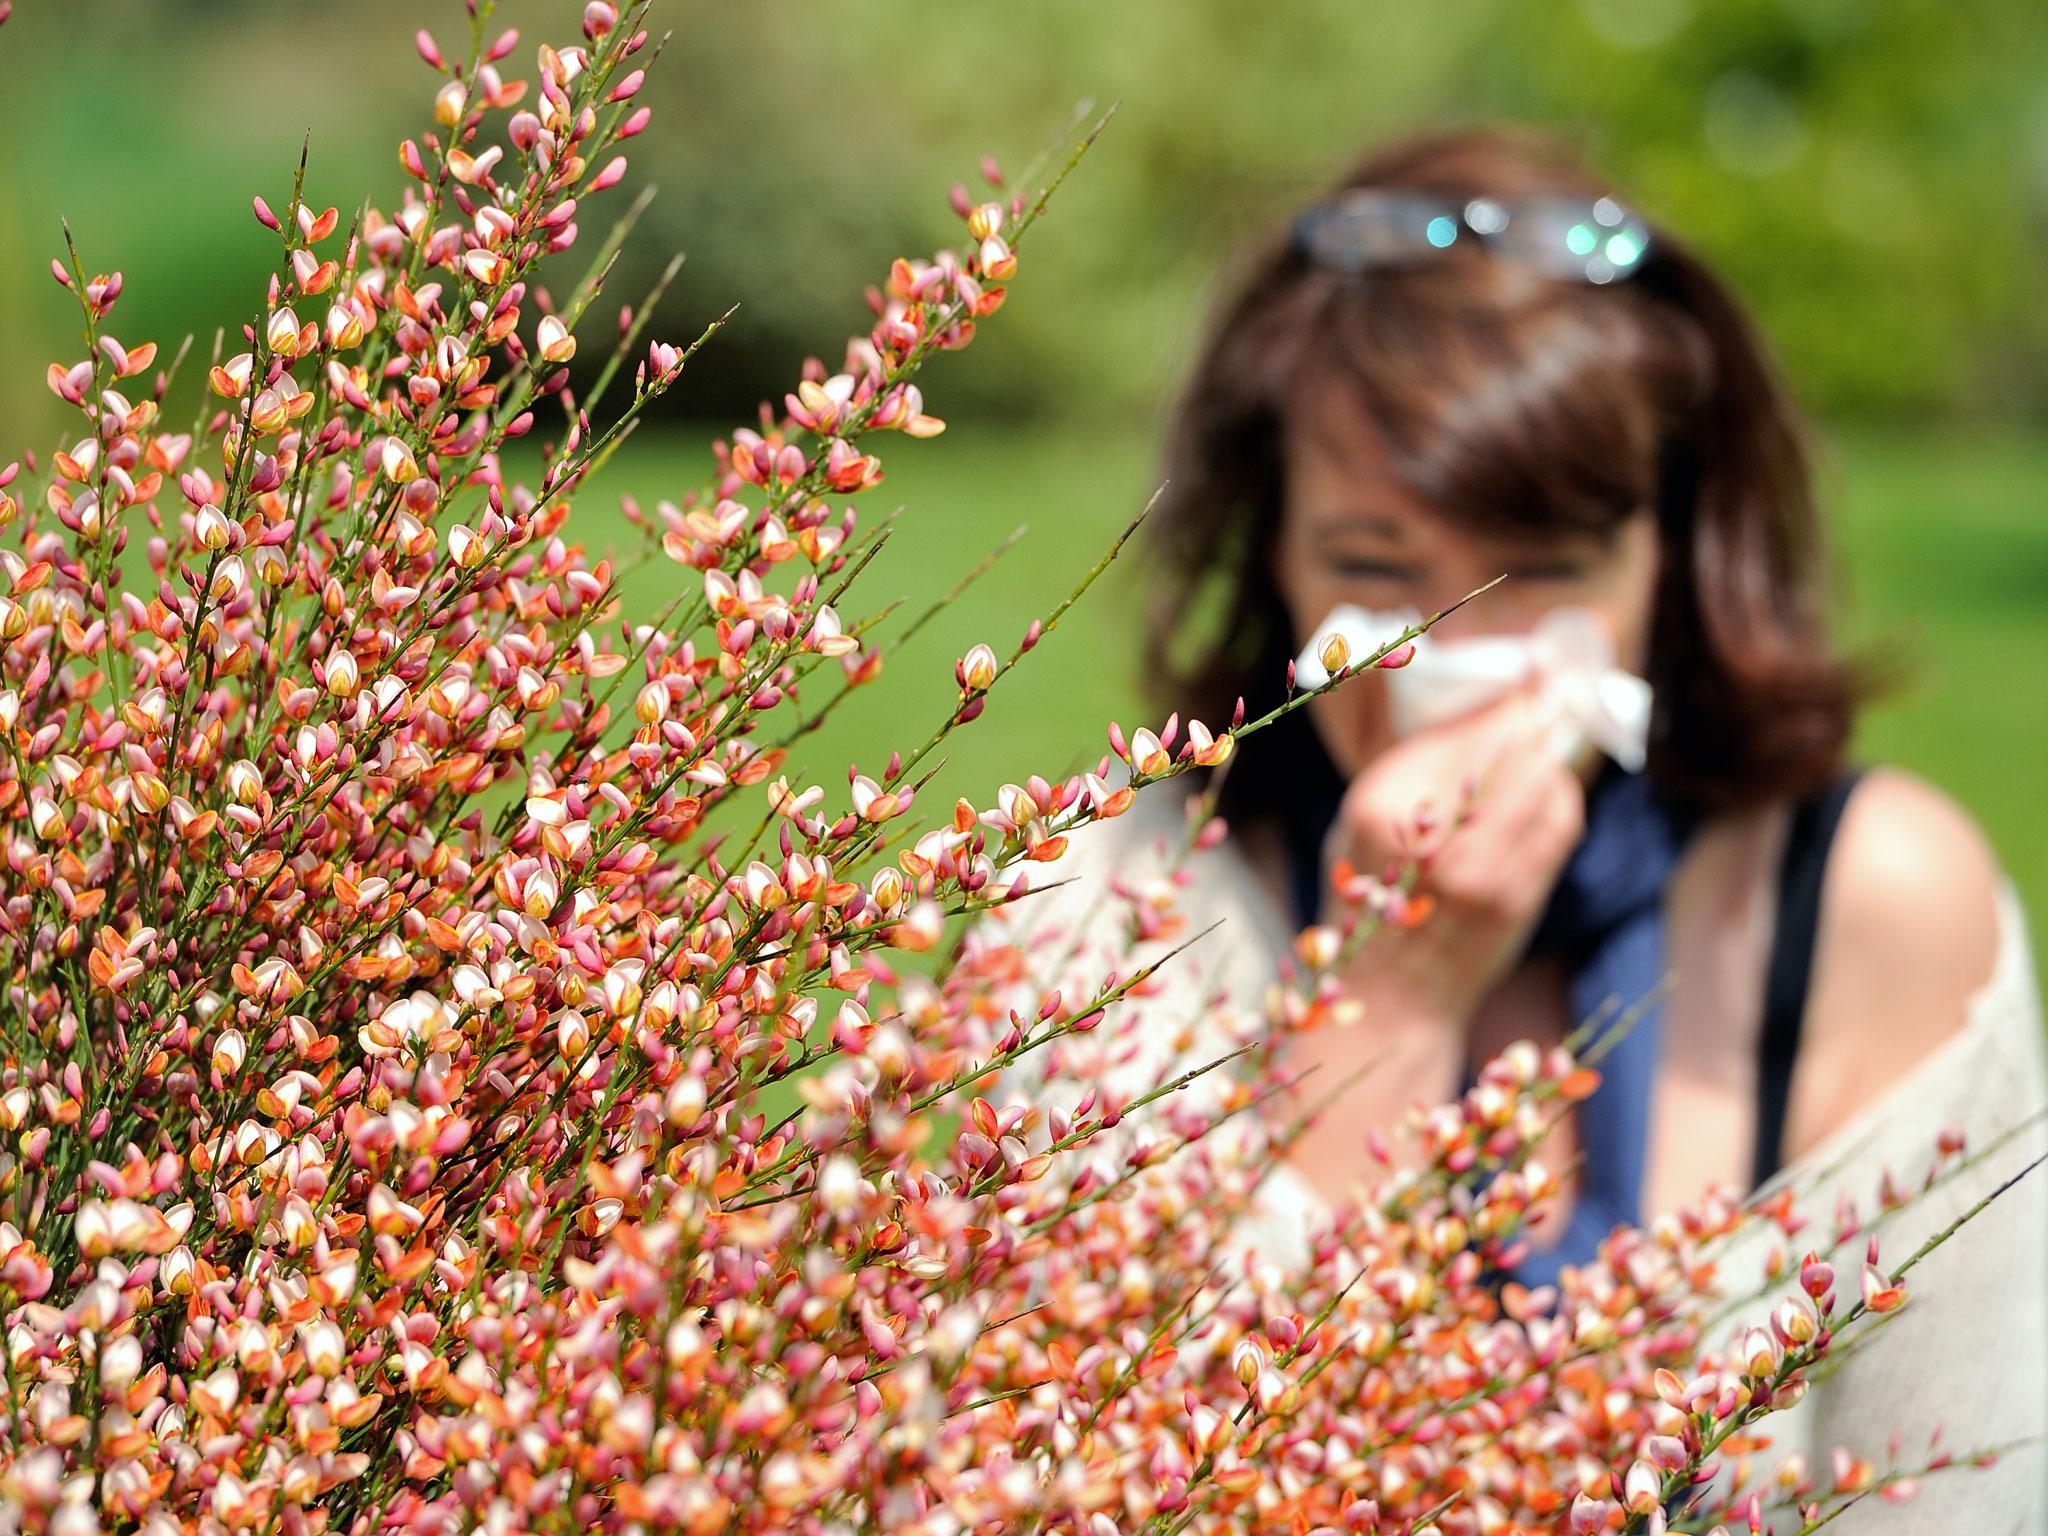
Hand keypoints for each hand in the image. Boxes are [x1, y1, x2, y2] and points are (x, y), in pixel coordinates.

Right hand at [1325, 686, 1585, 1031]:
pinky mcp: (1517, 897)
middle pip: (1511, 748)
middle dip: (1535, 719)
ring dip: (1549, 759)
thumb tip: (1486, 708)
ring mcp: (1480, 871)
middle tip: (1552, 696)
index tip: (1531, 683)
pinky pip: (1560, 822)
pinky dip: (1561, 797)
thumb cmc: (1370, 899)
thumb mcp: (1359, 823)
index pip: (1462, 732)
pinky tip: (1549, 794)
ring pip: (1544, 780)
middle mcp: (1430, 836)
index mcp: (1379, 808)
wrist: (1388, 996)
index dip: (1505, 704)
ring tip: (1544, 751)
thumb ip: (1413, 770)